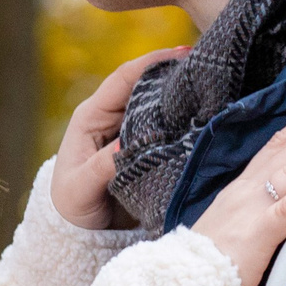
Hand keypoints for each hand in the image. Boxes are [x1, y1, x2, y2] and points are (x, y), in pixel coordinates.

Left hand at [50, 46, 190, 229]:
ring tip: (213, 86)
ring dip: (182, 96)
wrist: (79, 231)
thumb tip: (126, 146)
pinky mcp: (145, 148)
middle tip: (208, 67)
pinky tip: (206, 117)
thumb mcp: (79, 189)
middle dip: (173, 73)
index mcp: (91, 116)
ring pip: (159, 105)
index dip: (150, 62)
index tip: (181, 53)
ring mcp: (130, 132)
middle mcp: (112, 117)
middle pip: (145, 85)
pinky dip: (184, 121)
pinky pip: (167, 129)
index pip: (123, 79)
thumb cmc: (71, 206)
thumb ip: (101, 168)